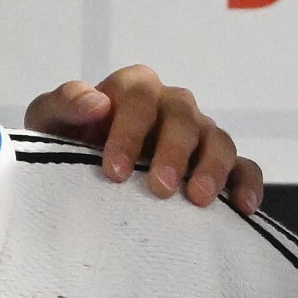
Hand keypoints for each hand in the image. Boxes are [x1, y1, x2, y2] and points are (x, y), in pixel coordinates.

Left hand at [21, 66, 261, 210]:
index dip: (129, 130)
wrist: (86, 177)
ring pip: (218, 138)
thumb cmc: (68, 144)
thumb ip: (63, 105)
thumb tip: (96, 102)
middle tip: (160, 188)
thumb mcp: (51, 123)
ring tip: (198, 200)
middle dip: (172, 151)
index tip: (115, 172)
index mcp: (133, 89)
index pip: (137, 96)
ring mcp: (199, 134)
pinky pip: (245, 167)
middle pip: (182, 116)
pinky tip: (243, 208)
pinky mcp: (221, 165)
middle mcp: (171, 106)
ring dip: (212, 167)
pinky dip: (247, 183)